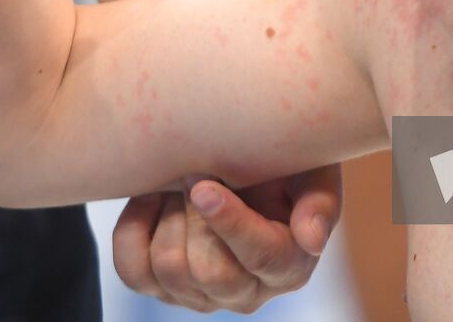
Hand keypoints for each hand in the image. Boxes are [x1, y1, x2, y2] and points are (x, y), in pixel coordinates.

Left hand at [112, 165, 342, 312]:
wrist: (238, 156)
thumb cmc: (282, 162)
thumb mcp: (312, 170)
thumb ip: (320, 202)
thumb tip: (312, 241)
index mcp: (289, 266)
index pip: (261, 257)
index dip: (229, 222)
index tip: (204, 185)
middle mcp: (246, 292)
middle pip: (209, 272)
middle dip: (195, 215)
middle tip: (194, 173)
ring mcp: (200, 295)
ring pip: (170, 270)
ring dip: (169, 216)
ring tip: (182, 182)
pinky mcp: (161, 288)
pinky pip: (132, 270)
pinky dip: (135, 226)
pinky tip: (155, 198)